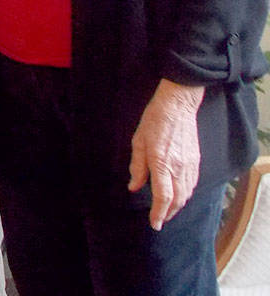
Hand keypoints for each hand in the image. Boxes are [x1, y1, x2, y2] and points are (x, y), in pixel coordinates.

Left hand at [128, 78, 204, 228]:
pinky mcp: (196, 162)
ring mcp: (190, 166)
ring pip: (186, 195)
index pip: (163, 197)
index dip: (159, 213)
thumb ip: (137, 167)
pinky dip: (185, 195)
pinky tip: (177, 196)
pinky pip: (192, 185)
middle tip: (159, 221)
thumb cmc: (154, 122)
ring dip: (177, 207)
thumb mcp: (138, 142)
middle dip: (168, 214)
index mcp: (162, 163)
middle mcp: (179, 168)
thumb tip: (134, 187)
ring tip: (166, 211)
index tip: (154, 224)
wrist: (178, 106)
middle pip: (177, 200)